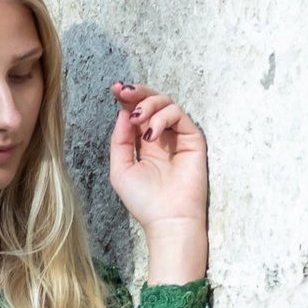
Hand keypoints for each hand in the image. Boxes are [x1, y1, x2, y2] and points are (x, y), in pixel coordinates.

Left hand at [109, 84, 207, 283]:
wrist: (167, 219)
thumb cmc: (144, 200)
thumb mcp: (120, 168)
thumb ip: (120, 139)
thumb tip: (124, 112)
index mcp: (144, 142)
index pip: (136, 111)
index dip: (126, 98)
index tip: (115, 88)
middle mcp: (162, 136)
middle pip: (152, 101)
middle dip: (137, 92)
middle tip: (123, 91)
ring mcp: (178, 136)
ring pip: (166, 103)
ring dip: (148, 105)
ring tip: (138, 120)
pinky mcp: (193, 139)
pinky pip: (179, 115)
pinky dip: (162, 118)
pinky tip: (151, 134)